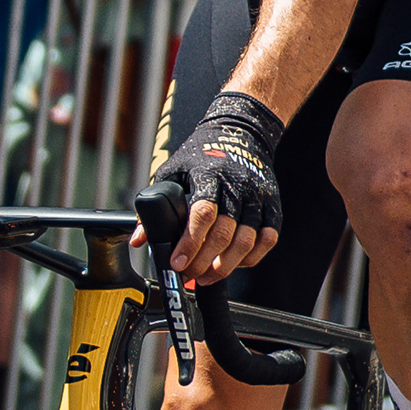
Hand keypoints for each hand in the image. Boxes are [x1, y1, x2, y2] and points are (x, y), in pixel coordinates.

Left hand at [154, 80, 286, 284]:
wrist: (241, 133)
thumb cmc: (203, 155)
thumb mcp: (173, 171)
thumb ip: (155, 205)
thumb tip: (139, 239)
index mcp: (209, 176)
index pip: (202, 214)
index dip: (189, 243)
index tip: (177, 263)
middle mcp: (237, 186)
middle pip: (224, 234)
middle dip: (203, 261)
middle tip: (188, 275)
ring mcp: (257, 197)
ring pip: (247, 241)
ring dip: (226, 266)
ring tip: (207, 276)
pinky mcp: (272, 205)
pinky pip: (267, 239)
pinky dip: (251, 258)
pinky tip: (234, 264)